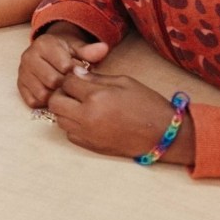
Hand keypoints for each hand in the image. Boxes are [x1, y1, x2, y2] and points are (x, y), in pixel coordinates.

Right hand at [17, 24, 109, 107]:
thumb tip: (103, 48)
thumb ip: (90, 51)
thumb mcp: (78, 48)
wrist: (49, 52)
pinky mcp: (19, 86)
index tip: (78, 71)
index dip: (75, 73)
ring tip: (62, 89)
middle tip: (71, 83)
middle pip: (52, 81)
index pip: (64, 67)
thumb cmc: (66, 53)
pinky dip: (44, 102)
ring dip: (55, 95)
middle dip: (65, 85)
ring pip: (42, 94)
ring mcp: (22, 72)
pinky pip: (32, 101)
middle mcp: (28, 56)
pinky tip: (52, 94)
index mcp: (44, 44)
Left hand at [48, 72, 191, 161]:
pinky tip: (87, 119)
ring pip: (59, 119)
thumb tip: (75, 72)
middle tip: (75, 91)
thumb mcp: (123, 82)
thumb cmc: (147, 104)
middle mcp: (87, 117)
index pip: (66, 82)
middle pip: (55, 102)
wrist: (164, 135)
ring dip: (65, 110)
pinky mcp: (91, 146)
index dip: (71, 77)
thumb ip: (96, 78)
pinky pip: (70, 134)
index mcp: (96, 97)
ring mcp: (88, 134)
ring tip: (81, 105)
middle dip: (61, 93)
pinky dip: (73, 126)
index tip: (79, 77)